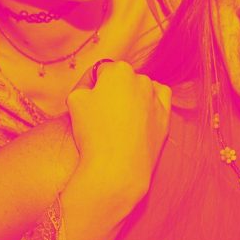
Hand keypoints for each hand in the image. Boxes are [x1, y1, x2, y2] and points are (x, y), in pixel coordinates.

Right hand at [66, 60, 171, 203]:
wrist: (117, 169)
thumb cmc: (93, 133)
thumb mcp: (74, 99)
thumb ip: (84, 84)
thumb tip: (94, 85)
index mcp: (119, 70)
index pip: (100, 72)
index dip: (89, 87)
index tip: (85, 104)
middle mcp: (141, 79)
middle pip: (121, 80)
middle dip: (111, 92)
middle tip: (99, 115)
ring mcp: (156, 98)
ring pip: (139, 90)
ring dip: (130, 98)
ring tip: (117, 122)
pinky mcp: (165, 117)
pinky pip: (158, 101)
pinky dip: (149, 103)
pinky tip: (139, 114)